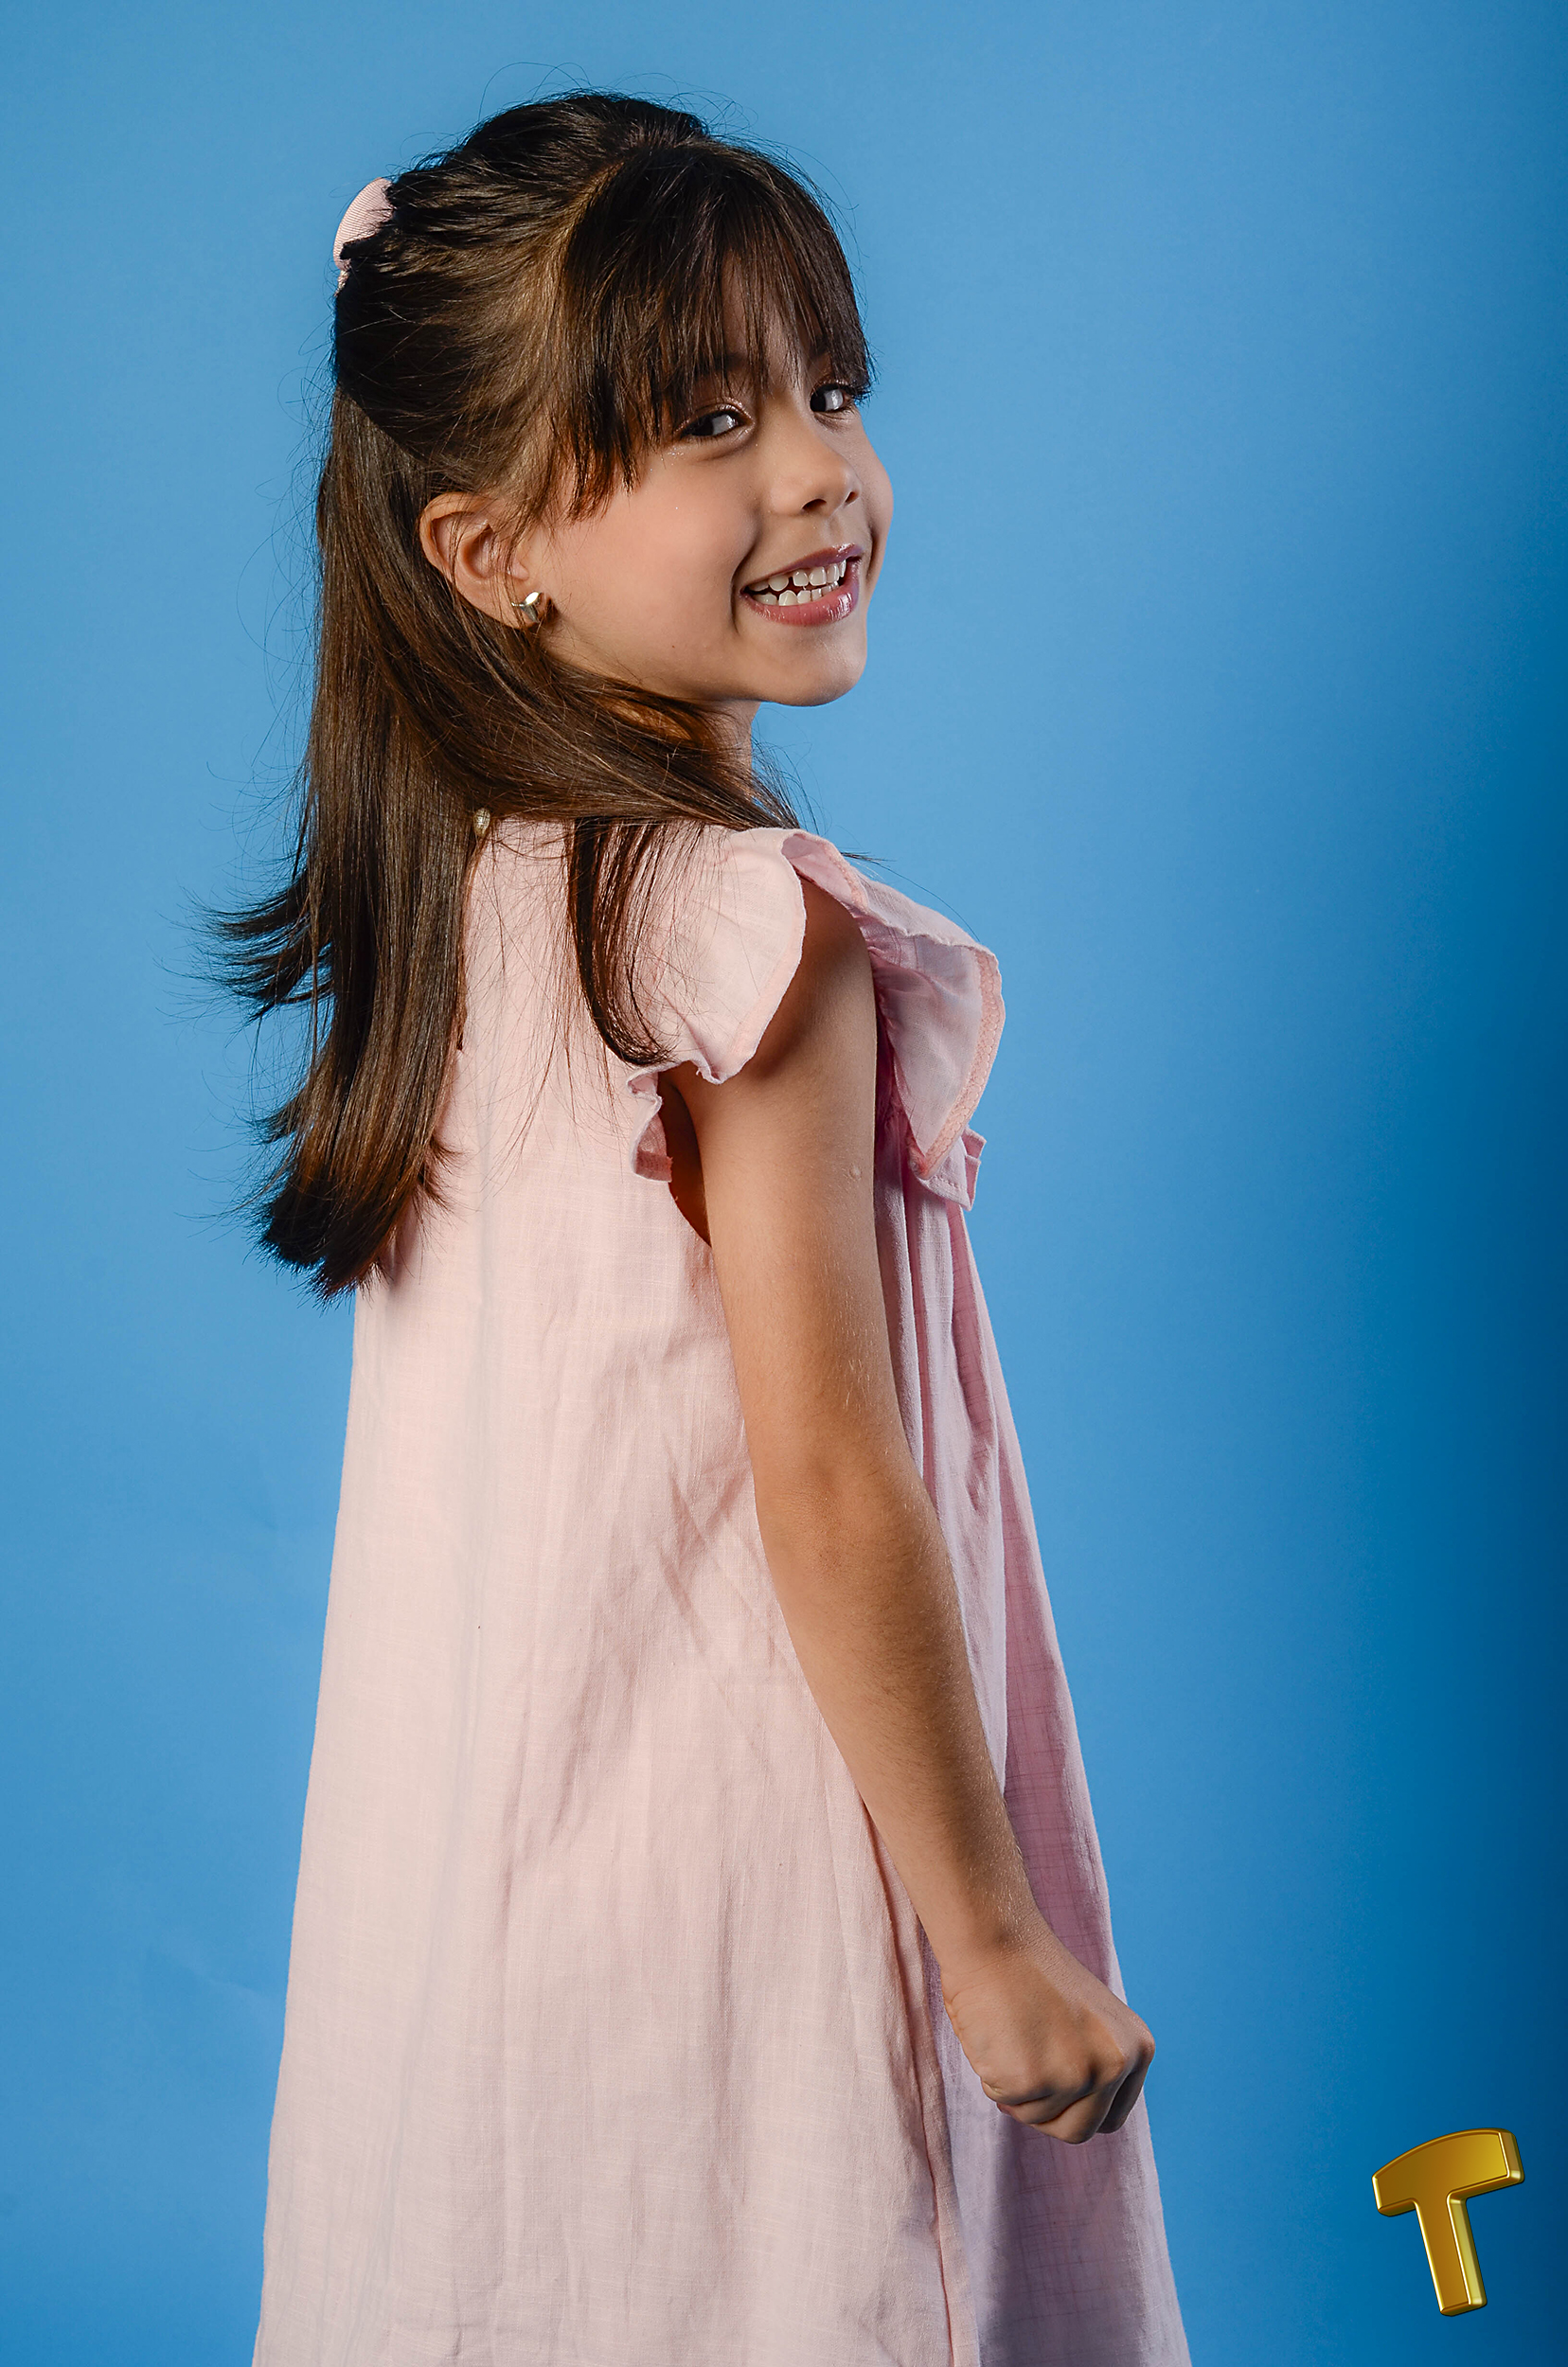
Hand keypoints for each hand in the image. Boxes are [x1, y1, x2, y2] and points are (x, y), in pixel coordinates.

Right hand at [940, 1919, 1154, 2143]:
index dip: (1073, 2109)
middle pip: (1079, 2131)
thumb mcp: (1087, 2022)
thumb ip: (1094, 2061)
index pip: (1111, 2118)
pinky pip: (1003, 2099)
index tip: (1049, 2085)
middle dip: (1045, 2112)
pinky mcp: (1032, 2079)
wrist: (995, 1936)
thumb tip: (1075, 2106)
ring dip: (1016, 2089)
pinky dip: (990, 2074)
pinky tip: (994, 2032)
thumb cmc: (1029, 1972)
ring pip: (1037, 2119)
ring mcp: (1076, 2074)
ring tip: (1009, 2034)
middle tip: (1021, 2069)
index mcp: (1136, 2049)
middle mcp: (1116, 2064)